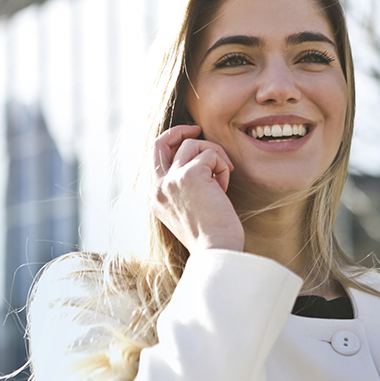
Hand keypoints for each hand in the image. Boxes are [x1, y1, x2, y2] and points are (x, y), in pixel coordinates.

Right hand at [151, 125, 243, 252]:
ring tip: (222, 179)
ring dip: (214, 156)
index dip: (172, 142)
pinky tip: (224, 187)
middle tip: (198, 129)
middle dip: (180, 130)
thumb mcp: (188, 210)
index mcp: (156, 197)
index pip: (155, 157)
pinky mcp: (190, 175)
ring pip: (193, 145)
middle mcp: (158, 187)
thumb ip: (183, 188)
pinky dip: (222, 166)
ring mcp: (171, 180)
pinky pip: (211, 154)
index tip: (190, 138)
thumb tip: (198, 162)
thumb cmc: (211, 235)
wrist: (216, 251)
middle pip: (160, 142)